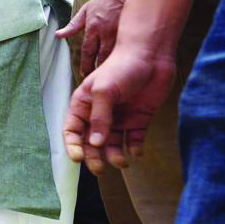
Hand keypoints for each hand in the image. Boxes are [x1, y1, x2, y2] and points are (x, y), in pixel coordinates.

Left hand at [56, 0, 125, 75]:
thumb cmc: (102, 2)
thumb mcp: (84, 11)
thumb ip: (72, 26)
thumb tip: (58, 35)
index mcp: (93, 28)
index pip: (88, 51)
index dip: (86, 64)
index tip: (84, 74)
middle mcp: (106, 33)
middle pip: (101, 56)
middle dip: (98, 69)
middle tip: (96, 81)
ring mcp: (120, 34)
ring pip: (115, 55)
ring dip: (111, 66)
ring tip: (108, 77)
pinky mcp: (131, 33)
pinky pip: (127, 49)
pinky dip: (124, 58)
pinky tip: (123, 66)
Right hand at [63, 43, 176, 174]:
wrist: (152, 55)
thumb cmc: (122, 66)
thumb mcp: (104, 91)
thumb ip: (99, 118)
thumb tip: (96, 143)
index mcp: (84, 104)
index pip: (72, 130)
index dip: (73, 145)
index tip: (78, 158)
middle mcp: (100, 114)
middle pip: (91, 142)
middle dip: (94, 157)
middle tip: (100, 168)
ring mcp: (119, 117)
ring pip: (112, 144)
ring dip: (115, 156)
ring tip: (122, 162)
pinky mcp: (138, 119)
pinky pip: (134, 140)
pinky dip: (134, 149)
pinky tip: (136, 152)